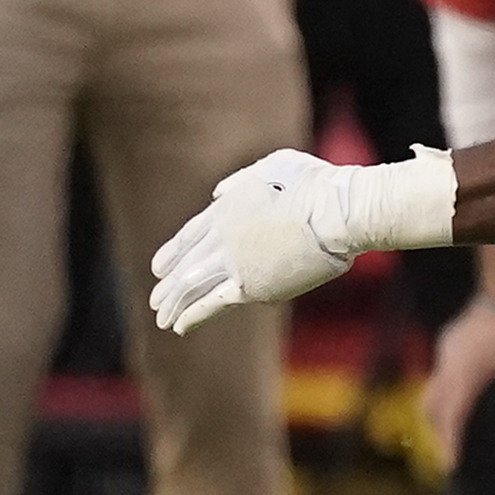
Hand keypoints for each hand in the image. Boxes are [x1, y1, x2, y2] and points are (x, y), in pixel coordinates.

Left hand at [150, 149, 356, 332]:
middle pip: (185, 264)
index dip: (172, 253)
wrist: (337, 213)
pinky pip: (212, 303)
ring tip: (163, 320)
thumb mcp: (275, 166)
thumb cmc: (318, 187)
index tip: (159, 268)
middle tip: (157, 300)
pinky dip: (194, 316)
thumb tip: (217, 193)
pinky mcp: (250, 286)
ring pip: (191, 286)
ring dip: (174, 304)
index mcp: (226, 208)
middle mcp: (221, 236)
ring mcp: (233, 262)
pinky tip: (180, 328)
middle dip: (168, 286)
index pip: (188, 236)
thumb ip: (242, 180)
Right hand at [422, 295, 494, 468]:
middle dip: (440, 433)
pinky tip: (458, 400)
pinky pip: (439, 374)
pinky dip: (444, 394)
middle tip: (450, 456)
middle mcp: (449, 363)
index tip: (452, 466)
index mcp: (466, 373)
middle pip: (433, 407)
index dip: (451, 442)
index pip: (454, 415)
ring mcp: (446, 350)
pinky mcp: (449, 342)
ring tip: (450, 435)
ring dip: (439, 414)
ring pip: (432, 390)